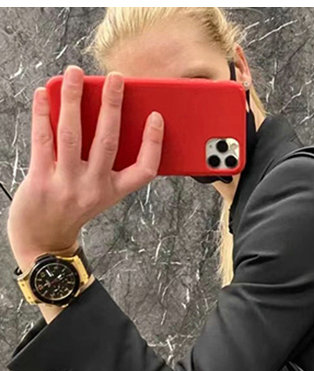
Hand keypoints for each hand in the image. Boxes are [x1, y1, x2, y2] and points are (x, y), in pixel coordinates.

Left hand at [7, 64, 163, 272]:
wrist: (43, 237)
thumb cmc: (73, 209)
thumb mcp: (99, 194)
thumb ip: (106, 164)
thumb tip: (104, 119)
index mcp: (114, 191)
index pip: (144, 170)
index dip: (152, 143)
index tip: (156, 117)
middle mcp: (94, 188)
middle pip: (108, 141)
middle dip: (113, 106)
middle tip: (115, 79)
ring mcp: (68, 184)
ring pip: (73, 134)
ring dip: (74, 100)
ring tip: (75, 74)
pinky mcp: (41, 179)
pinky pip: (43, 140)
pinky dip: (43, 114)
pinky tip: (45, 93)